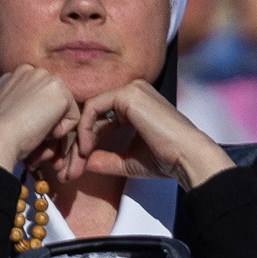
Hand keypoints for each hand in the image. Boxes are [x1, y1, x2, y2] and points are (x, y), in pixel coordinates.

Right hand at [0, 65, 82, 176]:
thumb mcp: (7, 113)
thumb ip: (22, 107)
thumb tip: (41, 120)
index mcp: (13, 76)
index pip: (38, 96)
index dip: (35, 118)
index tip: (21, 129)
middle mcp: (29, 71)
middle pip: (53, 102)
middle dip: (47, 121)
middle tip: (29, 132)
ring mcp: (44, 78)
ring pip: (63, 110)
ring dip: (52, 127)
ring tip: (33, 132)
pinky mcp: (59, 90)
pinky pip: (73, 118)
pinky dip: (60, 132)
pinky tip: (41, 131)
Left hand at [70, 80, 233, 190]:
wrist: (187, 157)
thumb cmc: (166, 159)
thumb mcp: (128, 161)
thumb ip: (105, 159)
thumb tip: (84, 163)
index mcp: (134, 104)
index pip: (100, 118)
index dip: (86, 142)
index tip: (77, 165)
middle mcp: (132, 92)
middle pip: (92, 113)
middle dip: (78, 142)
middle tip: (69, 167)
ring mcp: (131, 90)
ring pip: (89, 109)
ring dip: (79, 137)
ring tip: (78, 161)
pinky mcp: (128, 94)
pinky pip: (93, 107)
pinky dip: (85, 128)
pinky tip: (87, 148)